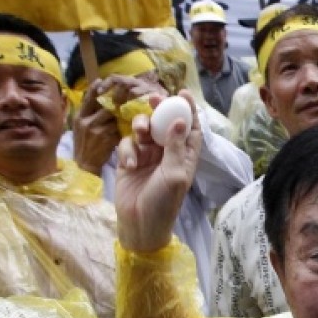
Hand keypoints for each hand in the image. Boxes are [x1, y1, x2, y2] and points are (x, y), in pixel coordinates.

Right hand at [73, 80, 122, 175]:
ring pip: (114, 115)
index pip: (88, 97)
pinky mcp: (105, 138)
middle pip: (104, 103)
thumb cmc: (86, 145)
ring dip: (123, 115)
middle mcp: (85, 120)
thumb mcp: (83, 127)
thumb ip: (91, 113)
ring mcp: (95, 129)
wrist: (84, 166)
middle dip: (117, 100)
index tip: (103, 80)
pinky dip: (125, 127)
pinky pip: (119, 128)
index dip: (96, 88)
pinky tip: (130, 127)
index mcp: (79, 116)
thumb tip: (101, 97)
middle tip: (129, 94)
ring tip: (132, 112)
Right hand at [116, 89, 201, 252]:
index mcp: (185, 156)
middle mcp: (168, 153)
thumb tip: (182, 120)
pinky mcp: (129, 161)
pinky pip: (127, 144)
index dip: (188, 110)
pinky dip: (127, 150)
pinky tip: (129, 164)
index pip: (190, 128)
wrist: (139, 224)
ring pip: (144, 130)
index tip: (182, 93)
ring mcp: (147, 156)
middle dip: (159, 110)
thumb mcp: (174, 174)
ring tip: (140, 134)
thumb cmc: (163, 202)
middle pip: (164, 124)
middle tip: (154, 100)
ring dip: (141, 128)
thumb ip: (176, 146)